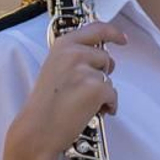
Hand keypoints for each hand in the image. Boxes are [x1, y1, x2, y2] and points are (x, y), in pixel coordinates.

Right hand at [4, 22, 125, 159]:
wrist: (37, 131)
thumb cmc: (44, 106)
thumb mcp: (54, 69)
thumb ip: (74, 58)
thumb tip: (99, 57)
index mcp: (62, 45)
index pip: (95, 29)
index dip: (113, 32)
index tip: (122, 39)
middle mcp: (74, 53)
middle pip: (105, 57)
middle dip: (102, 73)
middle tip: (84, 90)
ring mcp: (85, 70)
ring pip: (109, 78)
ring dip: (102, 93)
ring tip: (81, 104)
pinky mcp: (96, 88)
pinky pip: (113, 95)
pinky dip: (107, 106)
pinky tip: (90, 113)